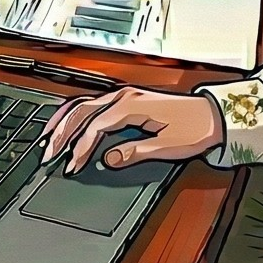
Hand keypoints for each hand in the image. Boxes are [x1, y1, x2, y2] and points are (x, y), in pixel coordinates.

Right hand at [37, 85, 224, 172]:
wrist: (215, 115)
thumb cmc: (196, 129)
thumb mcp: (168, 146)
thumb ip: (136, 152)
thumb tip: (108, 160)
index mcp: (131, 105)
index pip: (95, 126)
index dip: (81, 148)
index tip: (72, 166)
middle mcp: (123, 95)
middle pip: (81, 112)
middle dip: (62, 134)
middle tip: (48, 155)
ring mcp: (122, 95)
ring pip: (83, 105)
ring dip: (63, 122)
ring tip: (46, 140)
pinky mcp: (125, 100)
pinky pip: (92, 105)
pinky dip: (74, 116)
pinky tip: (65, 126)